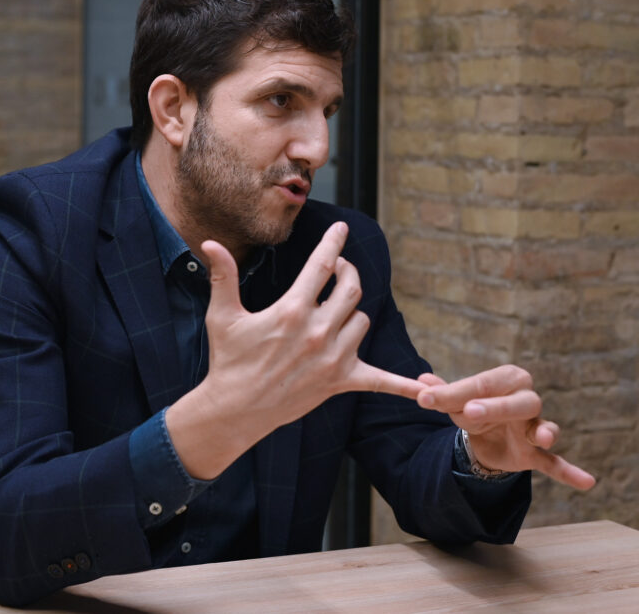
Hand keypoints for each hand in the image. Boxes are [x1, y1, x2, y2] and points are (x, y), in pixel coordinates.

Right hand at [165, 221, 425, 478]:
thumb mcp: (223, 315)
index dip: (333, 243)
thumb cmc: (228, 360)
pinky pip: (381, 380)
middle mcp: (318, 331)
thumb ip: (223, 276)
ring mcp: (333, 357)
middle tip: (339, 270)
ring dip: (352, 314)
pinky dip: (404, 385)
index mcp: (292, 310)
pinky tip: (429, 390)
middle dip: (348, 273)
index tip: (341, 229)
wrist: (235, 409)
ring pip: (362, 321)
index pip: (321, 266)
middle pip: (351, 288)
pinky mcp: (341, 381)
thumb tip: (210, 243)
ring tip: (334, 314)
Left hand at [416, 366, 595, 490]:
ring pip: (541, 427)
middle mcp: (525, 399)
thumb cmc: (475, 408)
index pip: (479, 384)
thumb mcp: (455, 401)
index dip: (451, 393)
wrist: (488, 434)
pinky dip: (570, 472)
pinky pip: (555, 464)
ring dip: (542, 432)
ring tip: (542, 437)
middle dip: (494, 406)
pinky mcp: (535, 454)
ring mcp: (534, 427)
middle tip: (469, 411)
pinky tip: (587, 482)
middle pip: (515, 402)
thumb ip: (442, 394)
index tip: (424, 398)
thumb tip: (421, 381)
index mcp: (506, 378)